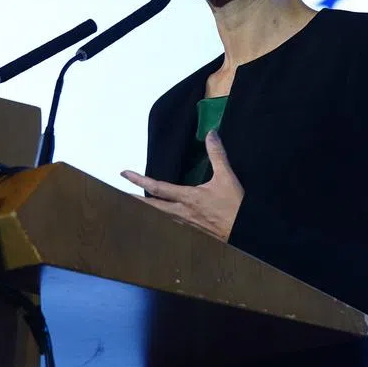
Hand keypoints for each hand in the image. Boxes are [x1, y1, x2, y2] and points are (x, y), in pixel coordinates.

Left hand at [121, 131, 244, 241]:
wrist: (246, 232)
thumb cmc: (235, 207)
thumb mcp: (227, 177)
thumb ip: (217, 155)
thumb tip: (211, 134)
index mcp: (188, 198)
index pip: (157, 188)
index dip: (139, 180)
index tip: (124, 174)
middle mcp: (182, 212)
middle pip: (151, 206)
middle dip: (134, 200)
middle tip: (120, 195)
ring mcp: (186, 223)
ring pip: (160, 216)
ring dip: (147, 209)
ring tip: (137, 204)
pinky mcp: (193, 229)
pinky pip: (172, 222)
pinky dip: (162, 217)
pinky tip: (162, 216)